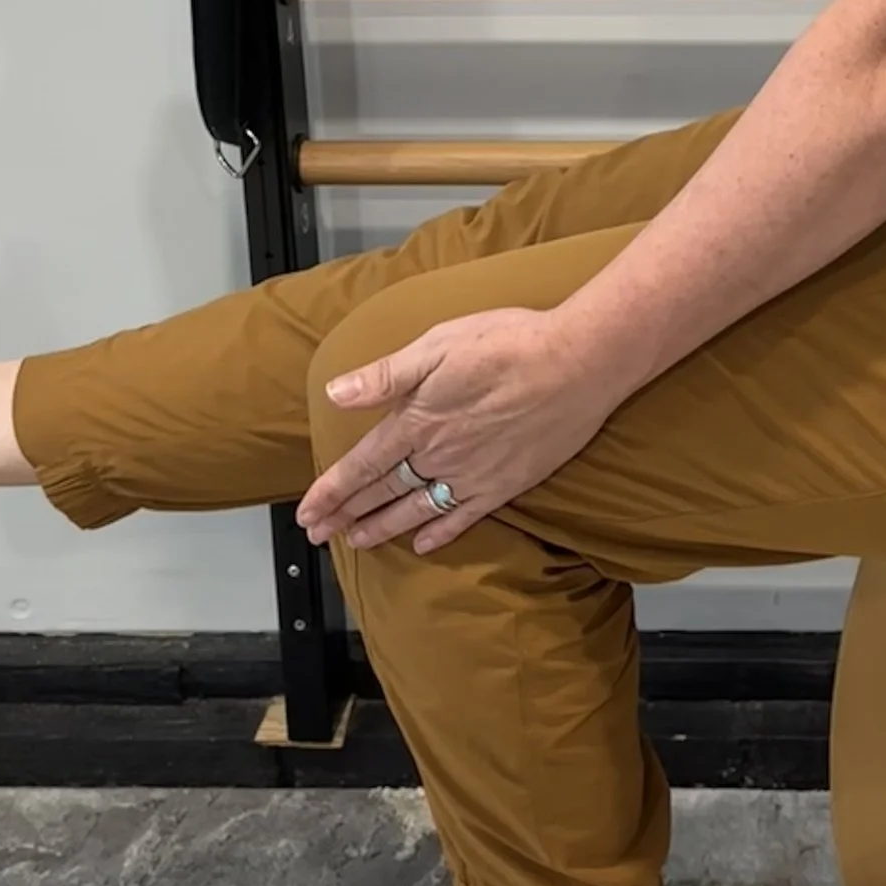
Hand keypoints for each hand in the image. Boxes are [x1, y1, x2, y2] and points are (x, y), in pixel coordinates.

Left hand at [298, 307, 624, 556]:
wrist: (579, 362)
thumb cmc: (509, 342)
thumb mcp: (439, 344)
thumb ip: (386, 376)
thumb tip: (336, 393)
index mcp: (417, 420)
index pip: (361, 465)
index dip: (330, 491)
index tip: (306, 512)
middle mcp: (439, 455)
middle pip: (381, 492)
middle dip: (345, 515)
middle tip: (318, 533)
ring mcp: (473, 474)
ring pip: (416, 510)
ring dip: (382, 528)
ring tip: (357, 542)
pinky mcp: (506, 484)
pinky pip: (463, 517)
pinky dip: (439, 533)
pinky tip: (423, 543)